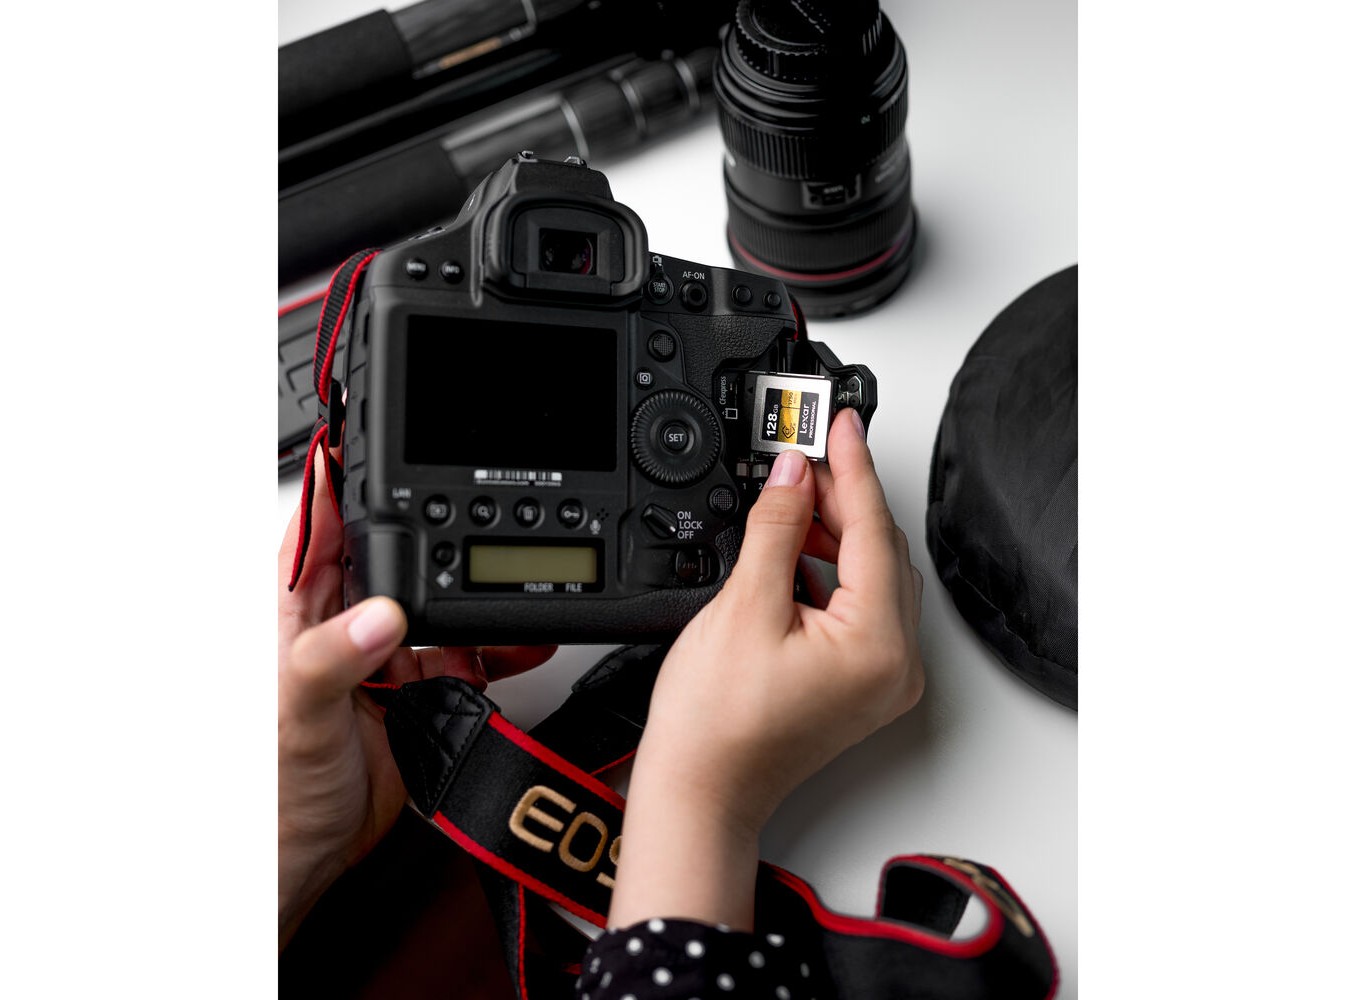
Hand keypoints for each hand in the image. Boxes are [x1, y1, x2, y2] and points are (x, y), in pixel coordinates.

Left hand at [278, 453, 554, 945]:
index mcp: (298, 608)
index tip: (380, 432)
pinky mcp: (421, 687)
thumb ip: (332, 659)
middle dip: (438, 534)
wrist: (309, 855)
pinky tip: (519, 642)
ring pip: (441, 600)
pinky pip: (467, 651)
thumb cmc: (272, 784)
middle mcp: (344, 621)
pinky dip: (497, 646)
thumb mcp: (296, 713)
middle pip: (397, 552)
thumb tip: (380, 615)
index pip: (323, 521)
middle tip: (478, 509)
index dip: (349, 476)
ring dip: (476, 594)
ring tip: (512, 584)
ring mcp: (386, 653)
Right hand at [608, 409, 923, 928]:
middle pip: (878, 552)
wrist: (701, 791)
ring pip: (869, 578)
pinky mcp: (859, 684)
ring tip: (787, 499)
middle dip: (839, 498)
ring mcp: (880, 678)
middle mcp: (894, 665)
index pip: (872, 530)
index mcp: (877, 645)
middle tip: (801, 453)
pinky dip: (828, 572)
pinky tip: (793, 549)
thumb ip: (775, 531)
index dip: (852, 467)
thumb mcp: (742, 608)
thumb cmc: (715, 726)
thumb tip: (792, 476)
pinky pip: (858, 607)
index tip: (838, 421)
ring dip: (832, 534)